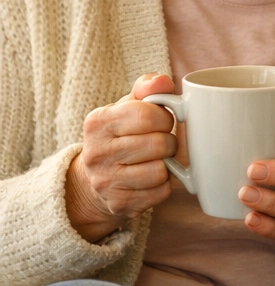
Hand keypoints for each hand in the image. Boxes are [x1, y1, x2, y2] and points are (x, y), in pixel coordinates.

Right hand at [66, 73, 177, 241]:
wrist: (95, 179)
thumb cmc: (121, 135)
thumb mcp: (128, 106)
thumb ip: (147, 88)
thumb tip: (163, 81)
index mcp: (98, 122)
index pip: (147, 115)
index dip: (165, 117)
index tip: (162, 121)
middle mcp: (96, 153)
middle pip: (159, 144)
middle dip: (169, 141)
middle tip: (161, 142)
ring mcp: (105, 182)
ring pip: (160, 171)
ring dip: (167, 165)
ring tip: (155, 160)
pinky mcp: (119, 204)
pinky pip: (160, 193)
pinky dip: (163, 185)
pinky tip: (150, 179)